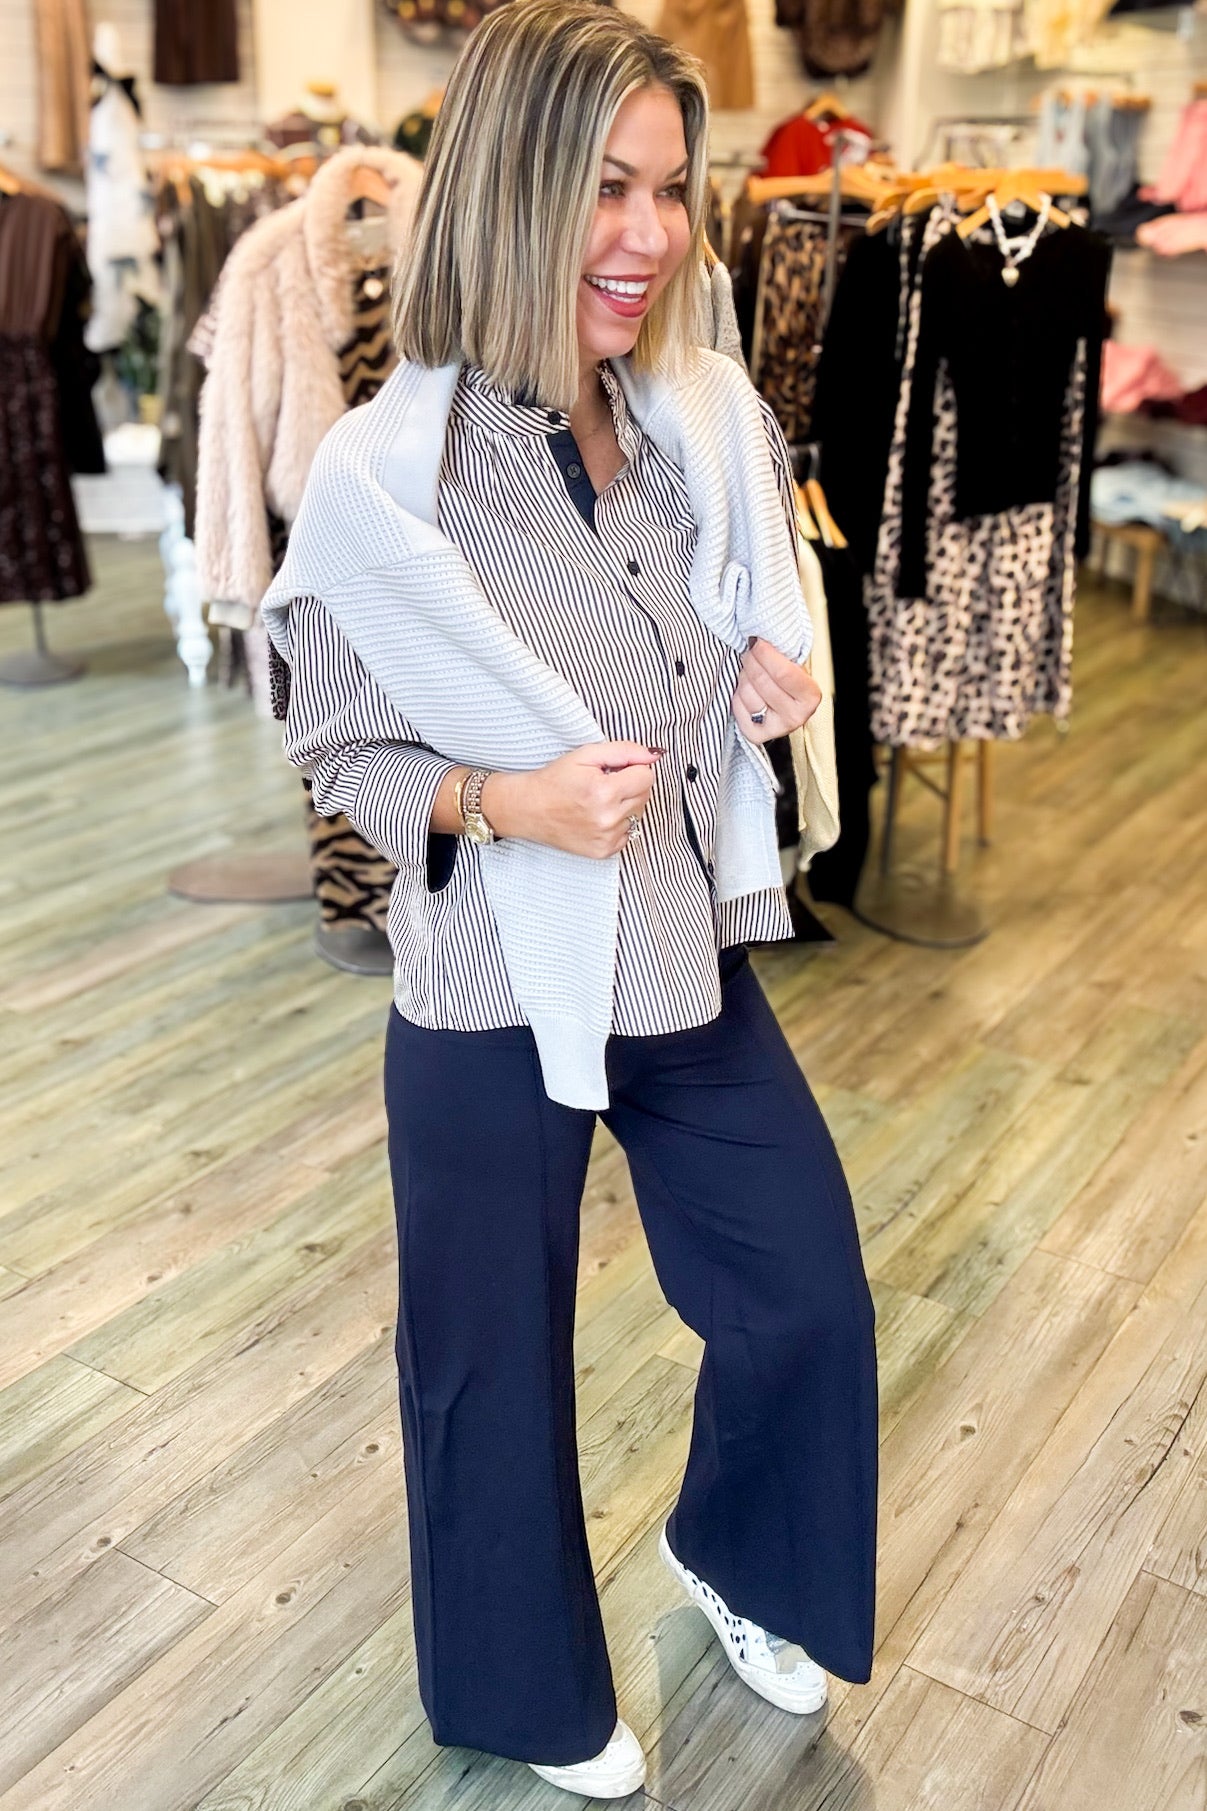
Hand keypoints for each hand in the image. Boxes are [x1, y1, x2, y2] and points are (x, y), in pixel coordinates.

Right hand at [484, 742, 661, 857]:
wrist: (528, 809)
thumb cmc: (554, 780)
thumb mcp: (586, 754)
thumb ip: (625, 751)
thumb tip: (654, 755)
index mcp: (603, 792)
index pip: (646, 776)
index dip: (631, 769)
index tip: (611, 770)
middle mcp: (607, 819)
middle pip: (645, 795)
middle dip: (629, 785)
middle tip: (602, 784)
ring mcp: (606, 839)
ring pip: (638, 814)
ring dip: (624, 805)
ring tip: (598, 801)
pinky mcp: (604, 852)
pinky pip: (628, 833)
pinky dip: (617, 823)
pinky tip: (596, 817)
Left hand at [732, 638, 821, 744]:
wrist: (783, 703)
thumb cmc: (788, 679)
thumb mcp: (793, 663)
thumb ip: (782, 653)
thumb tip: (758, 639)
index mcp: (810, 697)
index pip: (782, 673)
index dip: (765, 653)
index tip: (757, 640)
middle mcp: (795, 717)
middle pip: (761, 681)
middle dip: (752, 660)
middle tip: (751, 652)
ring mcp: (775, 729)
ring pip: (746, 692)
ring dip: (744, 676)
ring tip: (751, 673)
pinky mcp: (755, 735)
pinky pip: (736, 706)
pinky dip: (737, 695)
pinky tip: (747, 691)